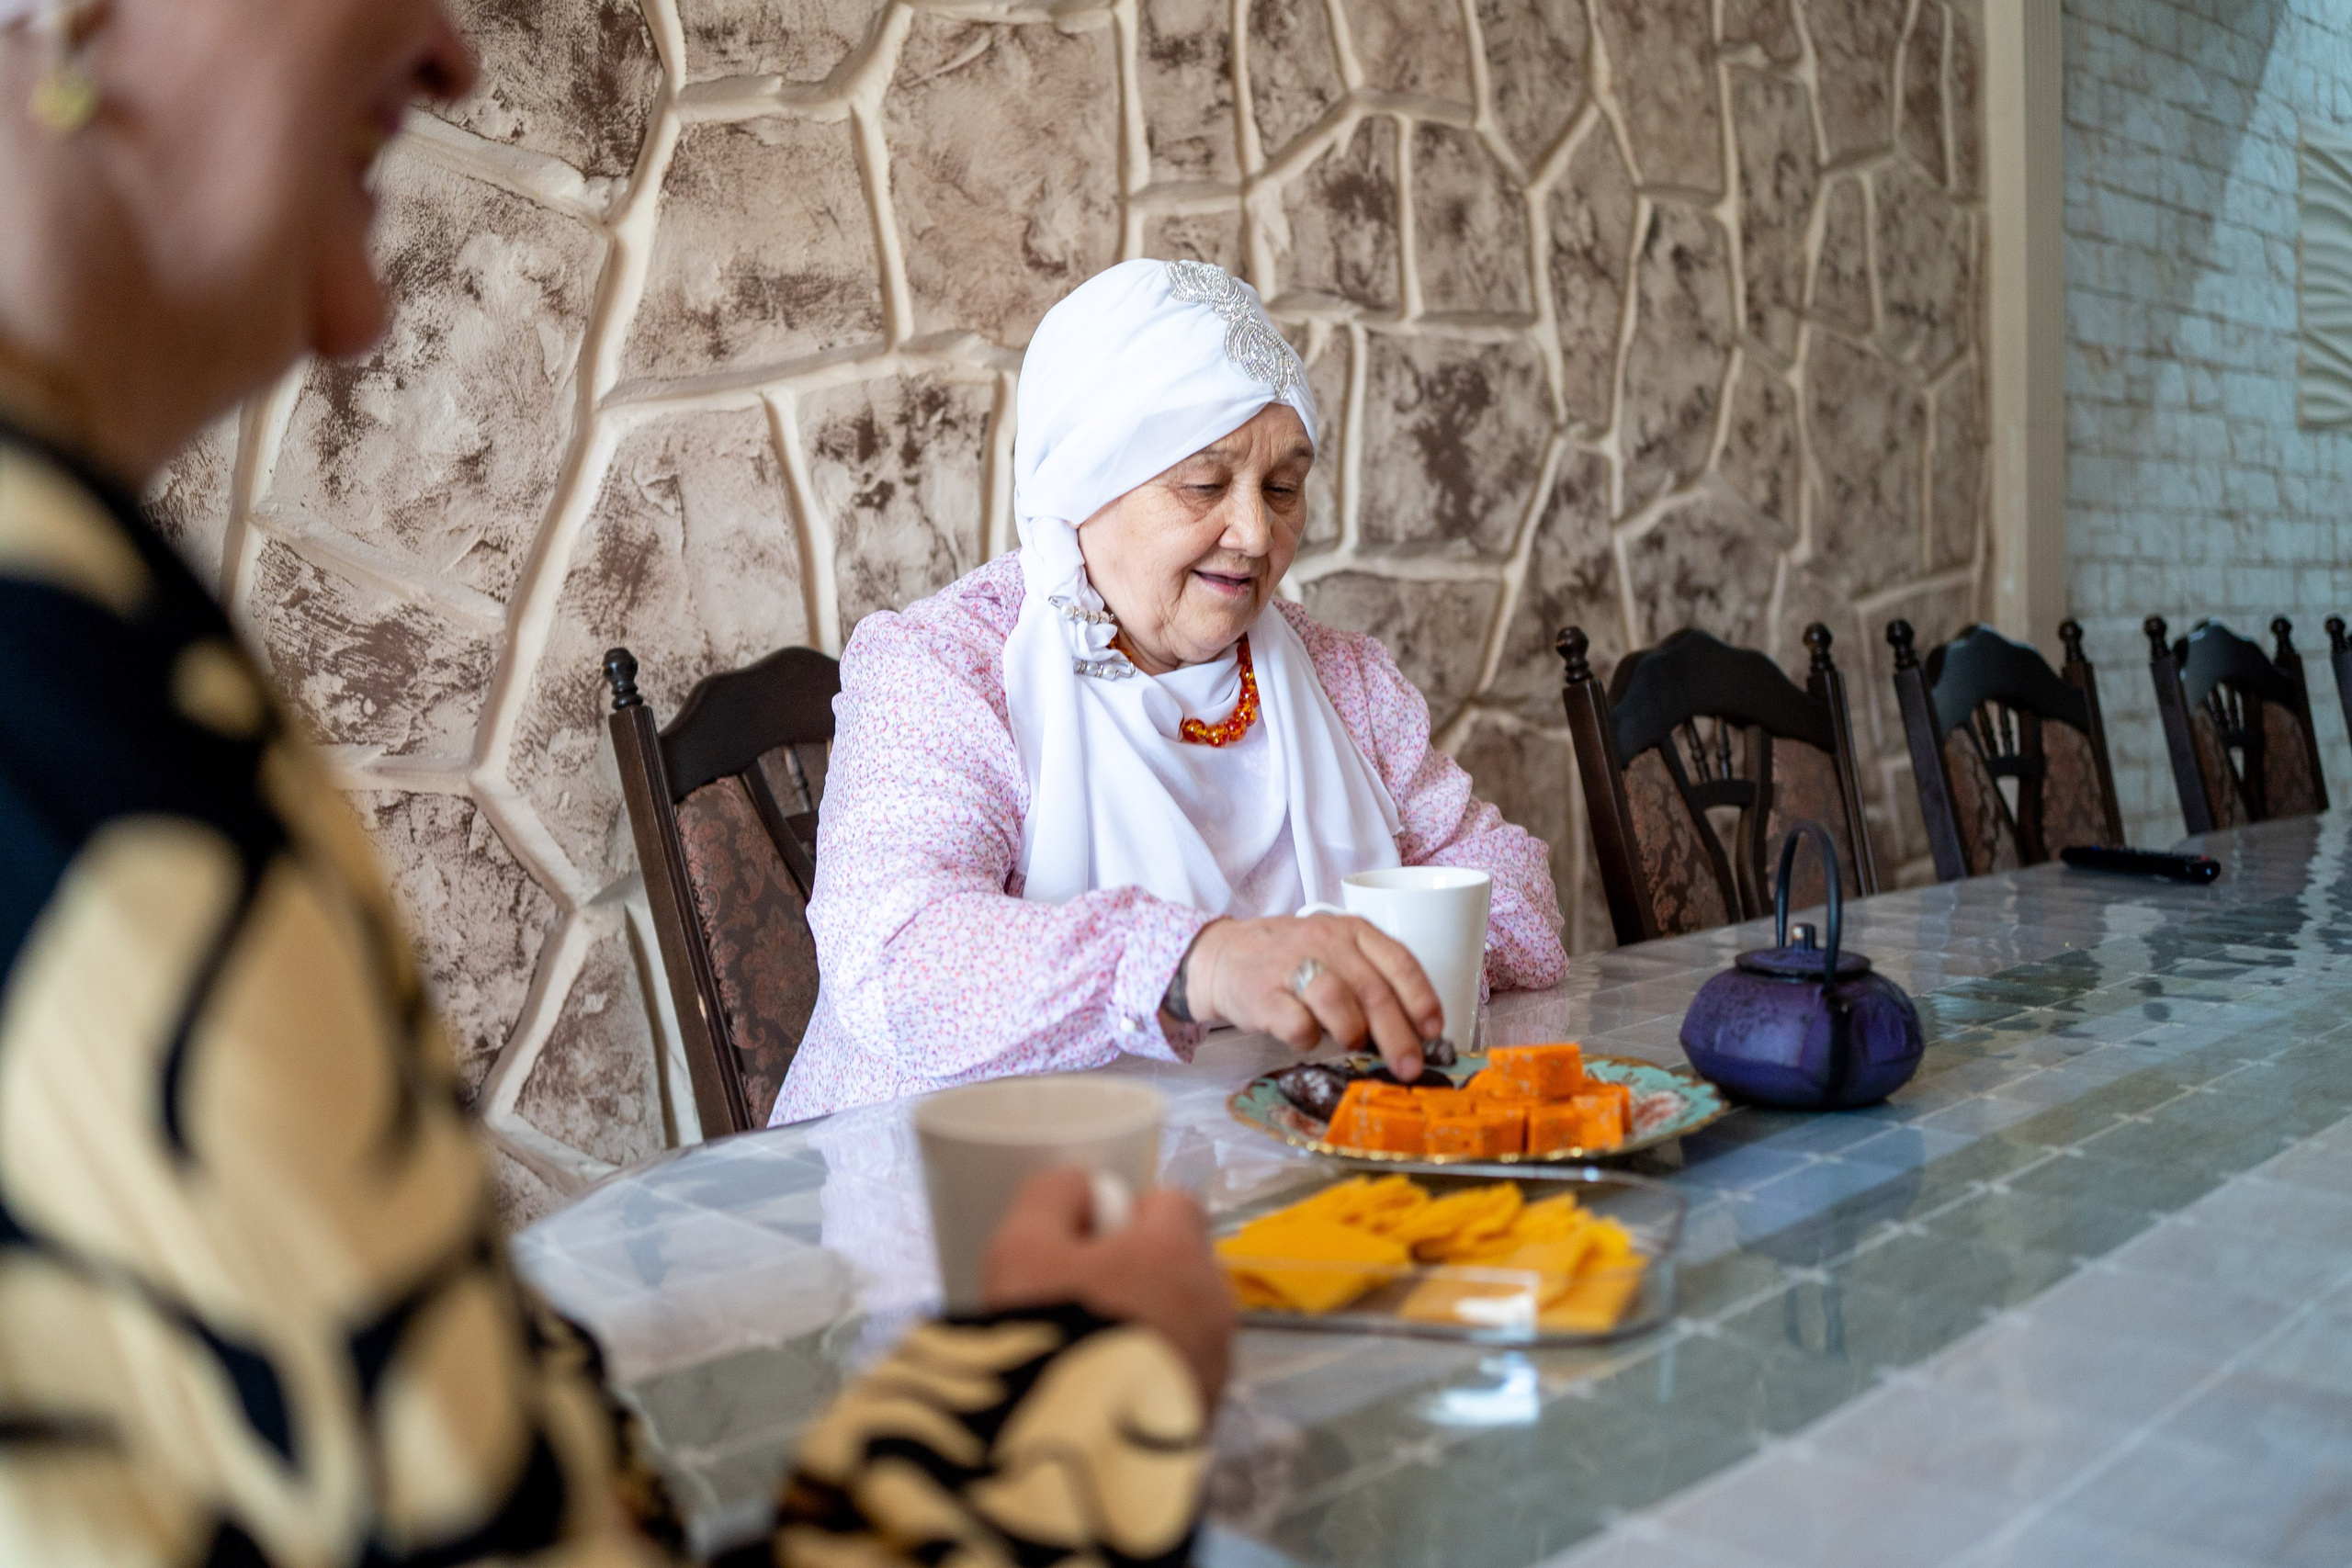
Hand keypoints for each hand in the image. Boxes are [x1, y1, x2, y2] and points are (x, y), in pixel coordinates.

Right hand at [981, 1169, 1235, 1408]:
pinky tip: (1107, 1397)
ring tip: (1092, 1356)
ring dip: (1152, 1327)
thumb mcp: (1021, 1248)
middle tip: (1082, 1302)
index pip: (1175, 1203)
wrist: (1069, 1452)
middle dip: (1142, 1274)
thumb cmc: (1047, 1333)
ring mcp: (1218, 1366)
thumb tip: (1082, 1188)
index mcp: (1177, 1251)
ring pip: (1188, 1323)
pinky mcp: (1208, 1417)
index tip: (1090, 1242)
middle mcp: (1214, 1303)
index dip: (1131, 1215)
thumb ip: (1052, 1197)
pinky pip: (1183, 1376)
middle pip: (1184, 1266)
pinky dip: (1154, 1377)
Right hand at [1182, 914, 1443, 1079]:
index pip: (1399, 961)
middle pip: (1373, 991)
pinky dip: (1308, 1039)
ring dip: (1352, 1033)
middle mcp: (1325, 941)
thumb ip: (1371, 980)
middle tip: (1410, 1067)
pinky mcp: (1262, 993)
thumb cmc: (1292, 960)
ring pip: (1337, 1002)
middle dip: (1397, 1036)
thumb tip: (1414, 1033)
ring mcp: (1291, 965)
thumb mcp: (1337, 953)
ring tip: (1351, 1044)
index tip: (1434, 1030)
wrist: (1224, 955)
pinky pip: (1297, 1024)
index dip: (1421, 998)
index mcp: (1352, 930)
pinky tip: (1304, 1037)